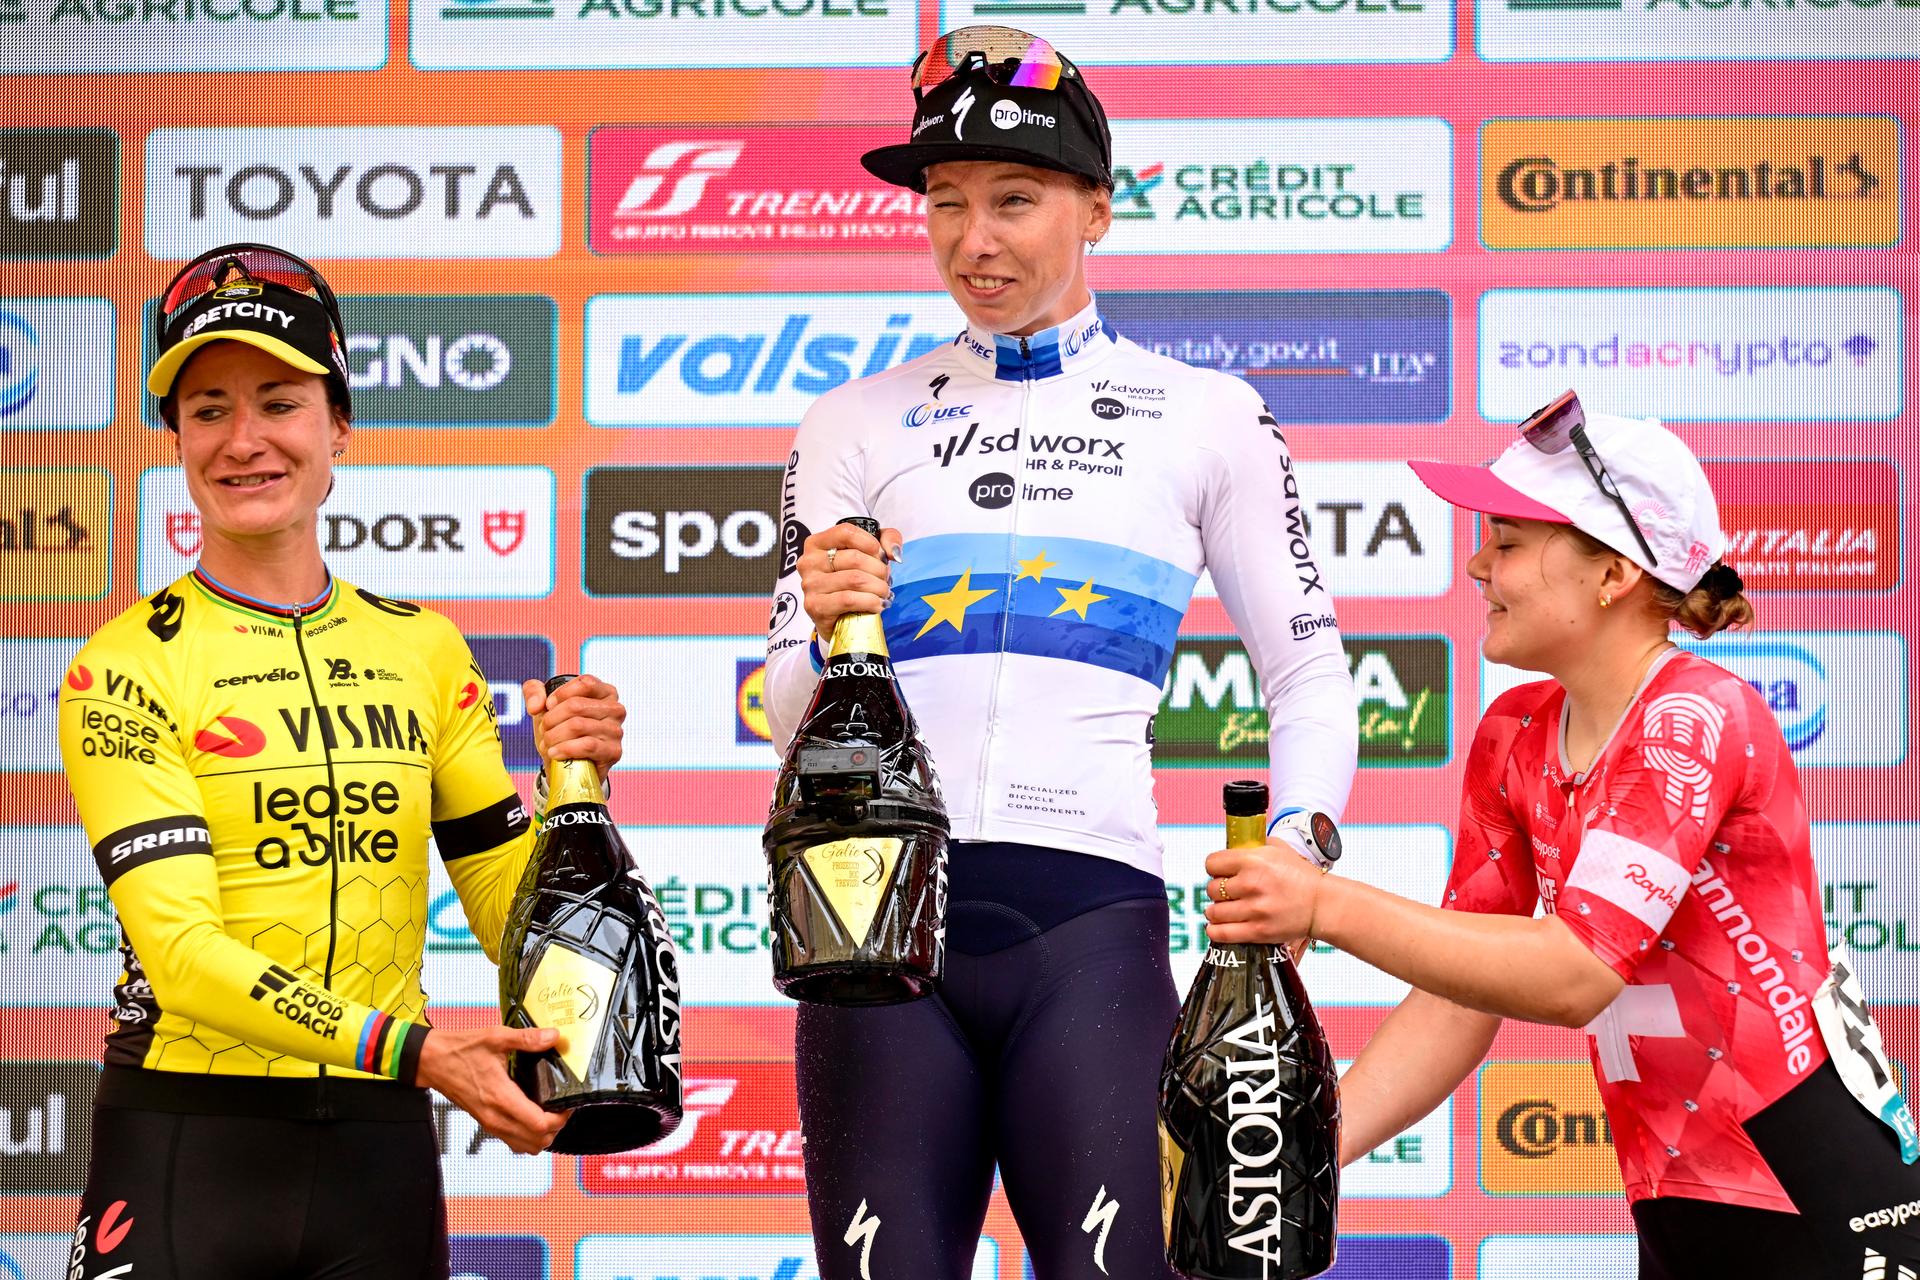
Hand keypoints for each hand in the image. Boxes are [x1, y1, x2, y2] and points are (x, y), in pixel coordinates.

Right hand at [414, 1024, 569, 1154]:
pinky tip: (532, 1114)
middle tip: (562, 1106)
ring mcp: (489, 1123)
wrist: (431, 1061)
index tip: (568, 1102)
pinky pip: (513, 1141)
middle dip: (556, 1127)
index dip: (561, 1118)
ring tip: (550, 1112)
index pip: (538, 1125)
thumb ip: (526, 1039)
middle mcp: (495, 1117)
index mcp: (500, 1097)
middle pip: (537, 1142)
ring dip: (543, 1135)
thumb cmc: (461, 1049)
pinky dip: (528, 1136)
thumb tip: (554, 1037)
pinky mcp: (485, 1123)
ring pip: (525, 1147)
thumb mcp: (495, 1036)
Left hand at [524, 674, 623, 779]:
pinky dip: (565, 749)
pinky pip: (587, 745)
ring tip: (547, 743)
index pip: (585, 683)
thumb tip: (536, 705)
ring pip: (578, 725)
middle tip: (544, 730)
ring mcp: (616, 731)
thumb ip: (534, 692)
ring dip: (554, 736)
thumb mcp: (545, 706)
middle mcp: (616, 709)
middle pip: (576, 705)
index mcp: (605, 692)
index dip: (561, 694)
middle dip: (551, 719)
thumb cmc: (561, 729)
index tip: (548, 706)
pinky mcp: (614, 751)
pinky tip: (555, 753)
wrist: (568, 764)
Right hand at [799, 523, 902, 639]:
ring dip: (878, 587)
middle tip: (886, 580)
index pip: (846, 532)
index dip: (871, 543)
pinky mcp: (815, 606)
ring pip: (855, 580)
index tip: (882, 557)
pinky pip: (849, 599)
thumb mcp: (869, 552)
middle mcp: (809, 561)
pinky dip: (870, 602)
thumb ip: (886, 539)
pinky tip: (877, 604)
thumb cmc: (851, 581)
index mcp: (817, 543)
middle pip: (854, 558)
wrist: (837, 618)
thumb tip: (894, 553)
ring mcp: (810, 584)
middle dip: (879, 570)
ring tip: (884, 592)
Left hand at [1203, 839, 1326, 947]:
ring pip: (1214, 912)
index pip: (1212, 863)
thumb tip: (1233, 845)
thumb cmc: (1300, 875)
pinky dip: (1215, 930)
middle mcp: (1251, 884)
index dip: (1215, 868)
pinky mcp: (1258, 931)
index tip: (1221, 873)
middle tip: (1228, 893)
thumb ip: (1253, 845)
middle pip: (1211, 888)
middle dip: (1217, 890)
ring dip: (1216, 911)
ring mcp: (1254, 909)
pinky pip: (1221, 933)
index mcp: (1253, 861)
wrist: (1321, 903)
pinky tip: (1219, 925)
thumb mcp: (1278, 848)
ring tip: (1224, 910)